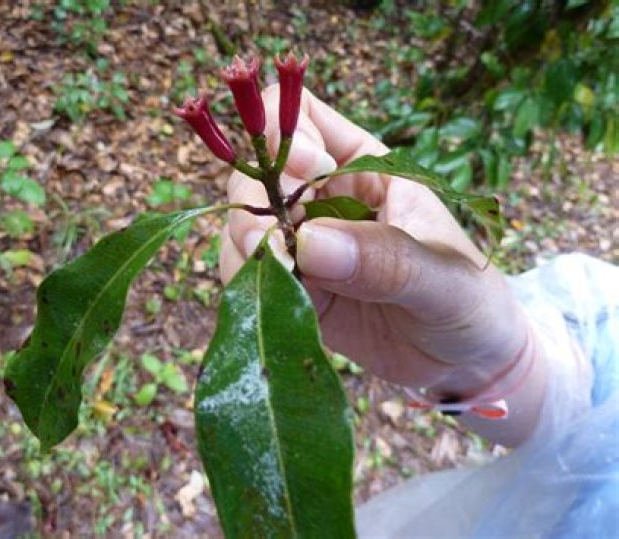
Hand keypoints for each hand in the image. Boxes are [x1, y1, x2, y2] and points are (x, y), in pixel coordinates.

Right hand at [220, 85, 545, 443]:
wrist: (463, 365)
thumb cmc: (470, 302)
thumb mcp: (443, 276)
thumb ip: (384, 258)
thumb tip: (308, 243)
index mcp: (365, 168)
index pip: (302, 118)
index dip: (286, 132)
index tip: (303, 172)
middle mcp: (325, 200)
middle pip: (259, 171)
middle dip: (256, 200)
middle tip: (269, 240)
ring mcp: (304, 245)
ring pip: (246, 223)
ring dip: (245, 244)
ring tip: (278, 274)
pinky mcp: (293, 287)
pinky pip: (251, 273)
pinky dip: (249, 281)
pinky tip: (272, 297)